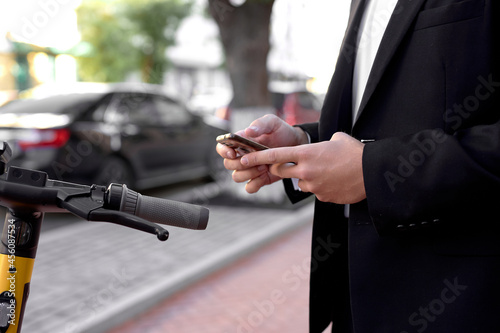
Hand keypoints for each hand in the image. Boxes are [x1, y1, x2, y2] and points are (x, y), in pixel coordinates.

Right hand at [216, 115, 308, 192]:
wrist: (296, 145)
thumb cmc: (281, 132)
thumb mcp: (272, 122)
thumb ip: (260, 124)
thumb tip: (248, 131)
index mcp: (240, 142)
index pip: (222, 147)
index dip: (223, 151)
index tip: (233, 152)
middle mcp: (242, 156)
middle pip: (228, 164)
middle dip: (239, 164)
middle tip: (256, 160)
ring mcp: (250, 169)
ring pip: (236, 177)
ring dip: (248, 173)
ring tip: (264, 167)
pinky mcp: (259, 179)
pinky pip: (249, 187)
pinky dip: (255, 183)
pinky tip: (265, 175)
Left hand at [240, 132, 366, 203]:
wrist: (372, 173)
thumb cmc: (355, 154)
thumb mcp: (337, 139)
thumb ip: (323, 142)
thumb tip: (324, 144)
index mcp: (306, 153)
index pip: (274, 155)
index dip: (256, 158)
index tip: (243, 159)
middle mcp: (305, 170)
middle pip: (281, 171)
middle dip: (282, 168)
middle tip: (293, 164)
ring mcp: (313, 185)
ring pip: (300, 182)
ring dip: (306, 178)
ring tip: (326, 172)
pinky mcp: (321, 196)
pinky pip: (314, 191)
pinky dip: (320, 186)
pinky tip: (334, 180)